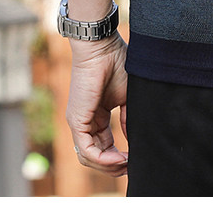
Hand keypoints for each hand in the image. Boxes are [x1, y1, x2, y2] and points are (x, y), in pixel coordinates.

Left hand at [66, 32, 128, 176]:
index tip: (135, 159)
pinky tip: (119, 159)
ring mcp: (78, 122)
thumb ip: (127, 119)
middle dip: (114, 166)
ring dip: (109, 166)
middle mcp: (85, 122)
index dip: (118, 157)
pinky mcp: (77, 120)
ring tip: (127, 164)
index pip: (104, 146)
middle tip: (132, 167)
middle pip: (95, 156)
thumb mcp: (126, 97)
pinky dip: (102, 159)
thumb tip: (133, 140)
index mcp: (96, 116)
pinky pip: (86, 150)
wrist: (102, 46)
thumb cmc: (116, 63)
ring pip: (88, 157)